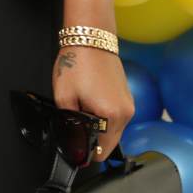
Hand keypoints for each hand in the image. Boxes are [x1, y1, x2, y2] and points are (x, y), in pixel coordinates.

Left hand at [53, 45, 134, 160]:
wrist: (91, 40)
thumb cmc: (77, 64)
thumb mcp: (64, 96)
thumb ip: (69, 121)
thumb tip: (72, 136)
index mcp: (111, 115)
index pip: (102, 149)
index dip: (87, 153)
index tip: (77, 152)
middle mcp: (125, 113)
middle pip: (110, 141)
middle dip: (93, 141)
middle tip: (75, 132)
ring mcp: (129, 105)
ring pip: (114, 130)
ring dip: (100, 129)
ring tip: (82, 114)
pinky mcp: (128, 97)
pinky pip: (117, 117)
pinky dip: (105, 118)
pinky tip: (91, 106)